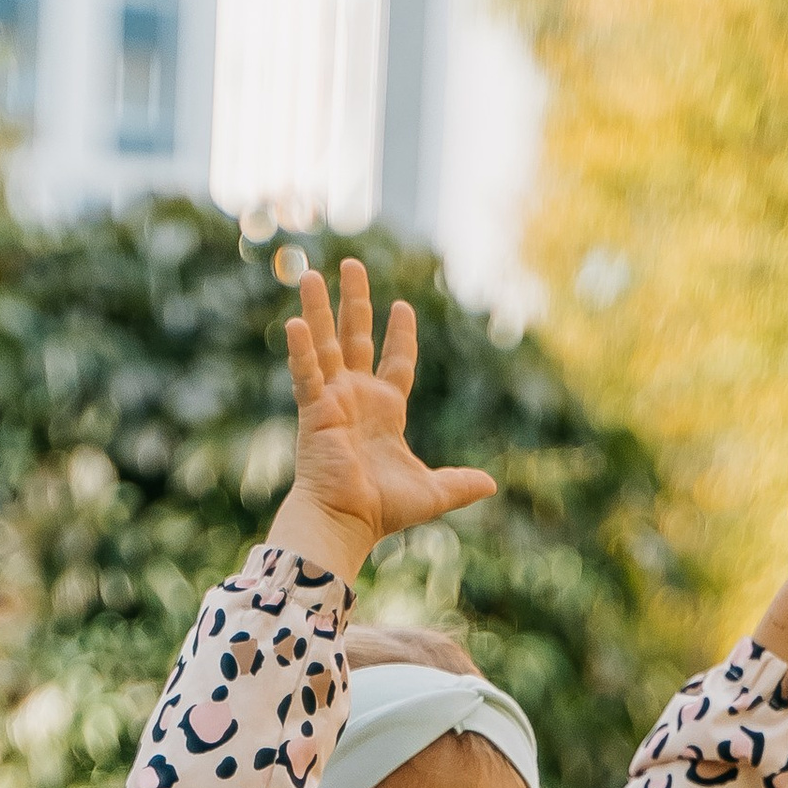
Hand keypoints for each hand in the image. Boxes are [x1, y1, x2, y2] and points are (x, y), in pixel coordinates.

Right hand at [271, 256, 496, 584]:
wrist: (346, 522)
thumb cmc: (381, 510)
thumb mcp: (431, 493)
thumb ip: (458, 483)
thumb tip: (491, 485)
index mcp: (384, 411)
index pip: (395, 361)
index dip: (400, 335)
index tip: (402, 307)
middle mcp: (356, 398)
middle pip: (354, 338)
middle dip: (354, 301)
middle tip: (352, 265)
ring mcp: (332, 401)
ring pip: (324, 345)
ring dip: (317, 310)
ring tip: (310, 275)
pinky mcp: (314, 412)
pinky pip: (306, 375)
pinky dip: (301, 351)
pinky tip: (296, 324)